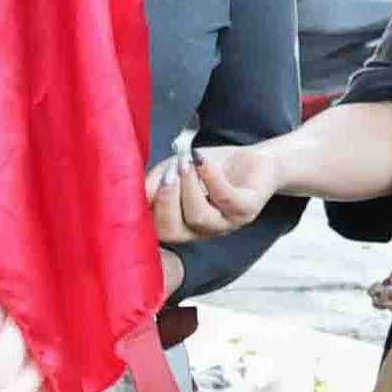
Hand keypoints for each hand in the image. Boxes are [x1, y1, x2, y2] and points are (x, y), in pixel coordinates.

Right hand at [150, 141, 277, 241]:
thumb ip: (155, 181)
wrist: (253, 161)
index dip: (143, 213)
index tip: (138, 187)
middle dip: (165, 201)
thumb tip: (138, 191)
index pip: (154, 230)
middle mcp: (200, 231)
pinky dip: (211, 179)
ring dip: (188, 187)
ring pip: (199, 218)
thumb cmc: (209, 167)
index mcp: (179, 225)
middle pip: (172, 231)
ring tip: (185, 163)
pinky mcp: (247, 210)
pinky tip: (202, 162)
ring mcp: (225, 224)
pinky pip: (226, 199)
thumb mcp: (174, 169)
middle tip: (167, 175)